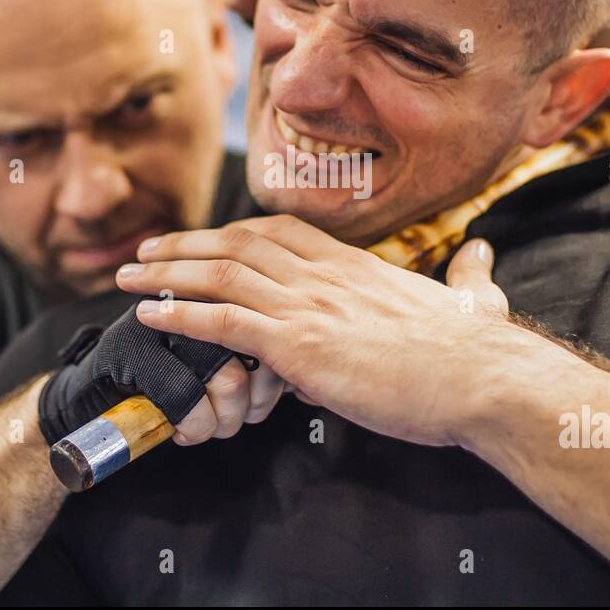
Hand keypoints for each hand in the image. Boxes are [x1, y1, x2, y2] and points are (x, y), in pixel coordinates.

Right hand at [37, 304, 285, 448]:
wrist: (90, 398)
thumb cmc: (162, 384)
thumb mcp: (220, 362)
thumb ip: (257, 354)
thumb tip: (299, 383)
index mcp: (222, 293)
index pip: (276, 328)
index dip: (276, 377)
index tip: (262, 404)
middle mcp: (196, 299)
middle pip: (259, 352)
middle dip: (256, 403)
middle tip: (238, 422)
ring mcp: (162, 321)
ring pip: (227, 376)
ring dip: (225, 420)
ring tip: (210, 429)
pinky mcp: (133, 350)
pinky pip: (186, 396)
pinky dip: (194, 426)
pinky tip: (183, 433)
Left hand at [115, 215, 515, 446]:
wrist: (482, 378)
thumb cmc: (479, 349)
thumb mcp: (476, 298)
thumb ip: (471, 276)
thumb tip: (482, 255)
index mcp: (355, 264)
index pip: (280, 232)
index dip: (233, 233)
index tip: (204, 239)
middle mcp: (325, 274)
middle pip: (237, 243)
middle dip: (184, 245)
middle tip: (145, 251)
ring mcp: (309, 305)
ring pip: (220, 275)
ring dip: (166, 274)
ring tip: (128, 277)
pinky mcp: (299, 345)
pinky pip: (223, 322)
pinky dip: (181, 315)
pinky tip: (151, 315)